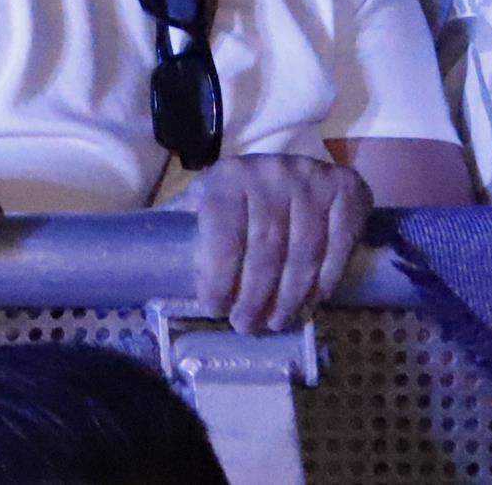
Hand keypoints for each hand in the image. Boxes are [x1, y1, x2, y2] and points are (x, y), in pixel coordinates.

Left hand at [180, 154, 367, 332]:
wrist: (293, 166)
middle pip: (265, 250)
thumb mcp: (207, 199)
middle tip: (248, 326)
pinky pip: (339, 244)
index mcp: (227, 177)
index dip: (219, 277)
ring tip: (278, 322)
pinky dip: (327, 277)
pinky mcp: (346, 190)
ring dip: (291, 296)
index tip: (215, 308)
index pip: (223, 234)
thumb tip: (145, 259)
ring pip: (303, 252)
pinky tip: (314, 300)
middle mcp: (270, 173)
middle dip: (255, 296)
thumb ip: (185, 224)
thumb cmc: (240, 195)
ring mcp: (311, 179)